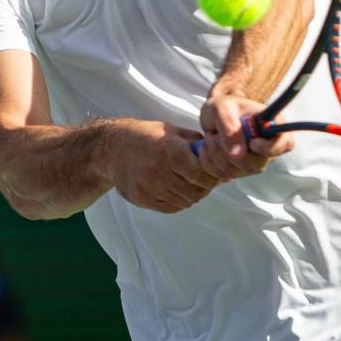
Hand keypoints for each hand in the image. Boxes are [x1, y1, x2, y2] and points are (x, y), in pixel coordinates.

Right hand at [103, 119, 219, 212]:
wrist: (114, 147)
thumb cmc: (150, 136)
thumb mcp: (176, 132)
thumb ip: (200, 147)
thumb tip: (226, 167)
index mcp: (169, 149)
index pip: (200, 174)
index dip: (210, 176)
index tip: (210, 172)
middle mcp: (157, 169)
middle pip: (194, 191)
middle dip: (203, 188)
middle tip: (201, 180)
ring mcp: (147, 186)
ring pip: (183, 201)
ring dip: (191, 195)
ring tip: (186, 182)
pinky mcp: (139, 197)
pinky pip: (169, 208)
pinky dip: (178, 201)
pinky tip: (174, 189)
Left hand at [197, 94, 293, 179]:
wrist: (212, 117)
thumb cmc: (223, 107)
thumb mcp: (222, 108)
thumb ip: (230, 127)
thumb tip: (238, 154)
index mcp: (272, 125)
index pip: (285, 143)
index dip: (271, 148)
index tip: (252, 142)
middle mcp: (266, 146)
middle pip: (257, 164)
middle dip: (230, 151)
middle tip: (216, 134)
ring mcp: (253, 161)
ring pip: (237, 171)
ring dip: (216, 154)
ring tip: (211, 136)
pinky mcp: (239, 171)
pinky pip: (223, 175)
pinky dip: (209, 162)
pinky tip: (206, 147)